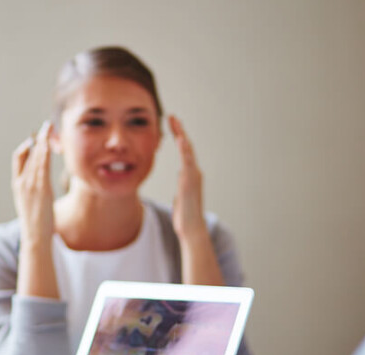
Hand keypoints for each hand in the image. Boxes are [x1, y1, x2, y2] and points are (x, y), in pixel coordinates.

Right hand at [12, 121, 54, 242]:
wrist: (34, 236)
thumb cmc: (35, 223)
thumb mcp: (30, 204)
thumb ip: (32, 191)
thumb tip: (39, 184)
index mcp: (17, 184)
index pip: (18, 158)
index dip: (26, 146)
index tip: (35, 139)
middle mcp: (22, 182)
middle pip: (28, 153)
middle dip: (38, 139)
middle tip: (46, 126)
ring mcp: (31, 185)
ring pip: (36, 157)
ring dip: (43, 141)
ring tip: (49, 129)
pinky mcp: (42, 188)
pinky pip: (43, 166)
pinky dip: (45, 153)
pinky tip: (49, 144)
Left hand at [169, 115, 206, 241]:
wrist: (191, 228)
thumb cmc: (184, 215)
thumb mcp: (181, 196)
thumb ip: (181, 186)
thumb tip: (181, 180)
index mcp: (189, 174)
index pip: (183, 151)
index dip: (178, 137)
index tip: (171, 124)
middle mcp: (193, 172)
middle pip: (186, 146)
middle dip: (179, 130)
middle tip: (172, 116)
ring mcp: (193, 176)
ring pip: (188, 151)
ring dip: (182, 136)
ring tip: (176, 122)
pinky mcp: (190, 182)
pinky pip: (188, 162)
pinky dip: (185, 150)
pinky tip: (181, 140)